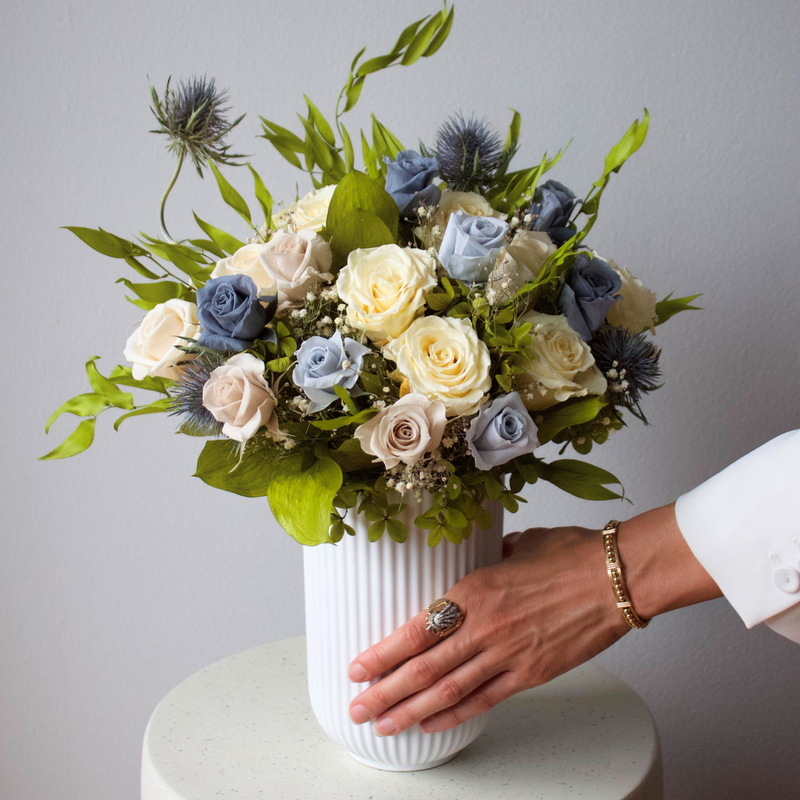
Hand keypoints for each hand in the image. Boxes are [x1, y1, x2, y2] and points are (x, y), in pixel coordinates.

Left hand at [346, 503, 720, 736]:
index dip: (383, 653)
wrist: (617, 577)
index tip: (358, 667)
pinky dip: (455, 716)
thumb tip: (484, 561)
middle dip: (385, 691)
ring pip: (448, 691)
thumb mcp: (518, 547)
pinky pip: (485, 700)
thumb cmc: (571, 555)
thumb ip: (491, 560)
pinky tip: (432, 724)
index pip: (415, 630)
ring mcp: (507, 654)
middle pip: (424, 668)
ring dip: (411, 710)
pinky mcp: (532, 674)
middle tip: (357, 707)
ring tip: (383, 724)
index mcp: (474, 590)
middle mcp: (484, 627)